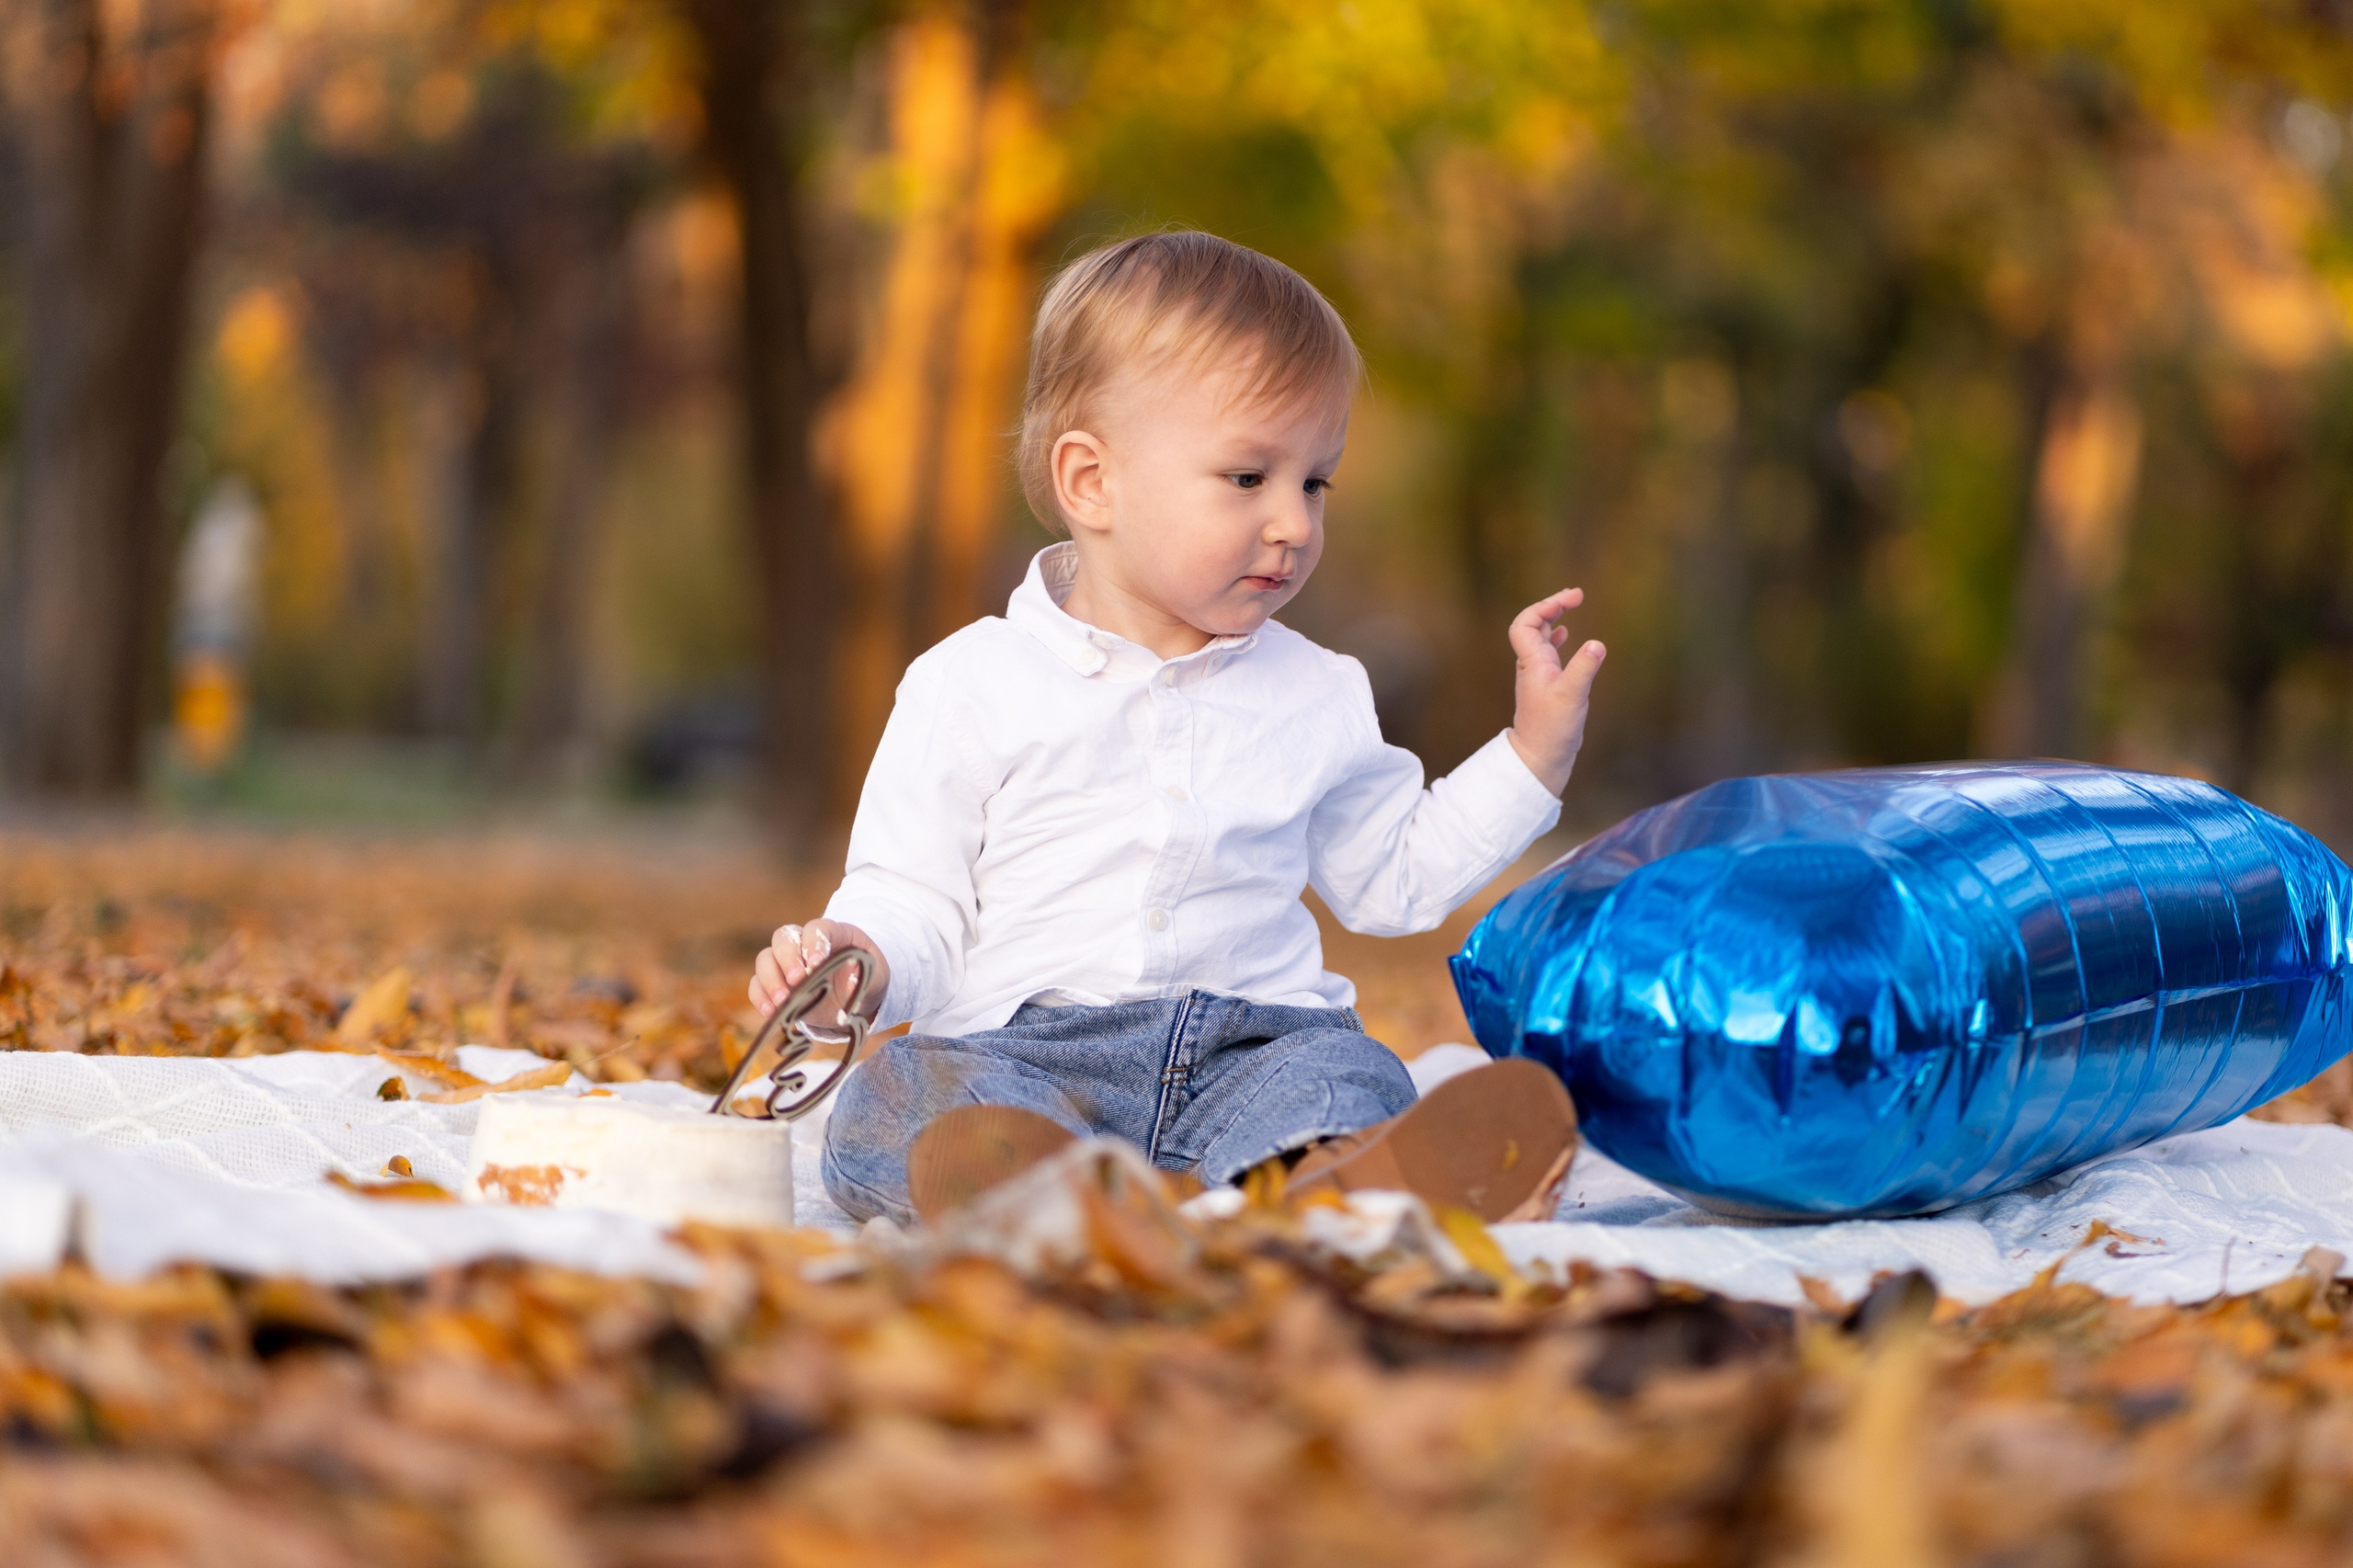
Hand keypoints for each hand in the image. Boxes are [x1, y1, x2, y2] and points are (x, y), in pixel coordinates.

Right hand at [750, 918, 889, 1023]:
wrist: (856, 996)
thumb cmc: (867, 978)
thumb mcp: (877, 977)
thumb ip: (866, 978)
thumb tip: (850, 983)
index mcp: (832, 933)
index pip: (816, 928)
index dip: (814, 943)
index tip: (817, 964)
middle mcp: (804, 944)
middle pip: (783, 938)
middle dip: (787, 958)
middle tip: (796, 980)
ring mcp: (786, 964)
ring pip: (765, 959)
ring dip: (770, 979)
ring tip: (782, 1001)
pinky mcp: (777, 985)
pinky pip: (757, 985)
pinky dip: (760, 997)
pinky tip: (770, 1011)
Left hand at [1504, 588, 1605, 795]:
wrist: (1540, 757)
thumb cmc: (1552, 729)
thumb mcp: (1572, 696)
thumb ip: (1584, 669)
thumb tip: (1596, 644)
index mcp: (1533, 663)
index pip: (1526, 623)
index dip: (1544, 606)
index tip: (1570, 600)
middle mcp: (1532, 665)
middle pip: (1533, 624)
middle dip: (1552, 605)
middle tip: (1577, 594)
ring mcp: (1539, 675)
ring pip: (1541, 637)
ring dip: (1554, 618)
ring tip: (1572, 605)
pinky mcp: (1548, 686)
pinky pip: (1548, 653)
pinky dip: (1557, 639)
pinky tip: (1568, 636)